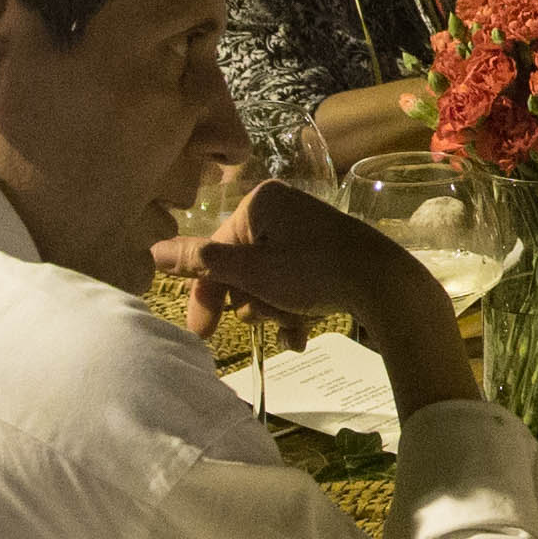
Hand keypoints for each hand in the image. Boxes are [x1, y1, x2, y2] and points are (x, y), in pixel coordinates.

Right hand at [171, 183, 479, 411]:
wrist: (385, 284)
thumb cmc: (313, 273)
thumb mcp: (251, 273)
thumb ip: (200, 262)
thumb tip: (152, 250)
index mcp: (258, 204)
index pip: (214, 253)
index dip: (207, 296)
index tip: (203, 334)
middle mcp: (281, 210)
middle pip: (242, 269)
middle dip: (253, 301)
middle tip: (273, 312)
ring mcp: (305, 231)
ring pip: (268, 281)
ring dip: (275, 309)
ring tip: (296, 320)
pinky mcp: (326, 252)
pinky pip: (294, 282)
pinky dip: (295, 308)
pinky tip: (303, 332)